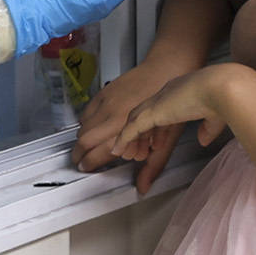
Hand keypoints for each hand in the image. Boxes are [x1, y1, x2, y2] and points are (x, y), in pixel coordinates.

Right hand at [75, 48, 203, 189]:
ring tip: (90, 146)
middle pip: (84, 141)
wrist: (171, 66)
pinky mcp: (104, 91)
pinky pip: (87, 111)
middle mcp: (111, 115)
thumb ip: (153, 164)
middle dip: (81, 154)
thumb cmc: (174, 102)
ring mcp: (106, 101)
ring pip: (83, 126)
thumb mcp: (168, 139)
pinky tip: (97, 127)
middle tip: (82, 162)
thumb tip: (143, 188)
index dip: (90, 164)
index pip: (97, 152)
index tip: (86, 170)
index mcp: (126, 128)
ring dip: (85, 139)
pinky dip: (87, 122)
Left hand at [117, 64, 253, 154]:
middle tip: (138, 150)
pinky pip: (132, 128)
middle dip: (140, 132)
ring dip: (129, 137)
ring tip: (124, 153)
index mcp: (182, 89)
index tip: (156, 143)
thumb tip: (202, 140)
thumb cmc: (225, 97)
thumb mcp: (216, 116)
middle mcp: (167, 92)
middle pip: (145, 113)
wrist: (222, 87)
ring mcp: (158, 101)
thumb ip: (207, 128)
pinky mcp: (153, 111)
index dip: (157, 127)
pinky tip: (118, 150)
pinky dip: (124, 139)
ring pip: (135, 120)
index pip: (162, 108)